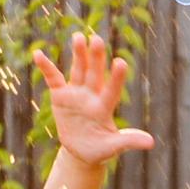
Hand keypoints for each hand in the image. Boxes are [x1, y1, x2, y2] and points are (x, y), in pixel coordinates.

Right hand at [34, 33, 154, 169]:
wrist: (80, 151)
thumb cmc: (100, 150)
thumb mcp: (113, 147)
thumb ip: (128, 141)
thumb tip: (151, 143)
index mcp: (104, 107)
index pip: (112, 90)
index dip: (116, 78)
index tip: (121, 63)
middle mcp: (92, 95)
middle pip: (95, 73)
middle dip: (95, 58)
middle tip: (97, 39)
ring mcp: (76, 93)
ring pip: (78, 70)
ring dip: (78, 54)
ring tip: (78, 37)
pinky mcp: (61, 96)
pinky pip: (53, 78)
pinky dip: (46, 67)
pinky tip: (38, 54)